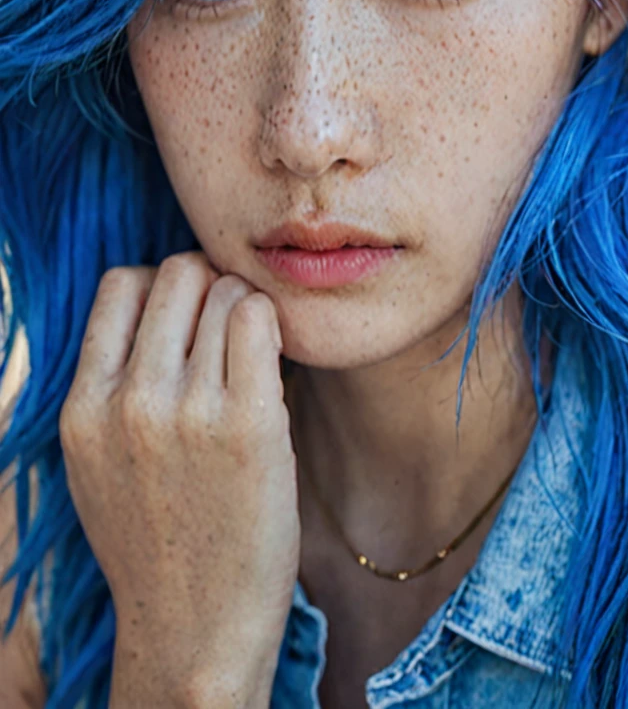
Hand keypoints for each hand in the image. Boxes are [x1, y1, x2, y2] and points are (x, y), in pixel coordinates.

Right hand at [58, 252, 299, 707]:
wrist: (196, 625)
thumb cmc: (156, 536)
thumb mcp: (98, 459)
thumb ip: (112, 382)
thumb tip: (157, 300)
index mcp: (84, 406)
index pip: (122, 284)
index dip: (161, 288)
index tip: (185, 317)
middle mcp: (131, 400)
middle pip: (178, 273)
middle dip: (208, 286)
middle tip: (226, 329)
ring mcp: (191, 411)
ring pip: (226, 292)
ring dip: (244, 309)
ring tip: (249, 355)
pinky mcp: (251, 424)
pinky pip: (261, 321)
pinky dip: (271, 326)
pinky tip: (273, 360)